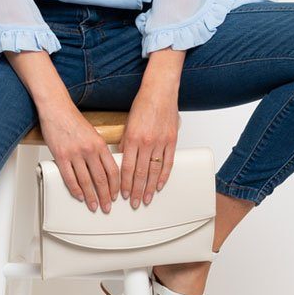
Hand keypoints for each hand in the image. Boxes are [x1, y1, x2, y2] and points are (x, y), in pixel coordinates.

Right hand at [36, 96, 119, 213]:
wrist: (56, 108)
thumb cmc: (73, 120)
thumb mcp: (93, 134)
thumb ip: (99, 150)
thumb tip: (104, 168)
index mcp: (100, 144)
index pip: (113, 170)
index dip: (116, 186)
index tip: (116, 195)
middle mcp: (89, 149)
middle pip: (101, 179)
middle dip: (105, 196)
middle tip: (107, 206)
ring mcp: (75, 153)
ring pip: (86, 181)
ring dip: (91, 197)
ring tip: (93, 205)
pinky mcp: (61, 156)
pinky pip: (70, 177)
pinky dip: (75, 189)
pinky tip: (79, 195)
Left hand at [119, 78, 179, 207]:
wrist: (160, 91)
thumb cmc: (142, 104)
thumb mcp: (128, 123)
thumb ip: (125, 142)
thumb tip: (121, 160)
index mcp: (132, 138)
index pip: (127, 167)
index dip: (125, 183)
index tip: (123, 194)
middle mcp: (147, 142)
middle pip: (141, 173)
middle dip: (136, 191)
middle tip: (134, 203)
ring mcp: (161, 142)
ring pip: (154, 171)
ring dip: (150, 188)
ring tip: (146, 199)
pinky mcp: (172, 141)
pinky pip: (168, 163)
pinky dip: (164, 176)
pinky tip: (160, 186)